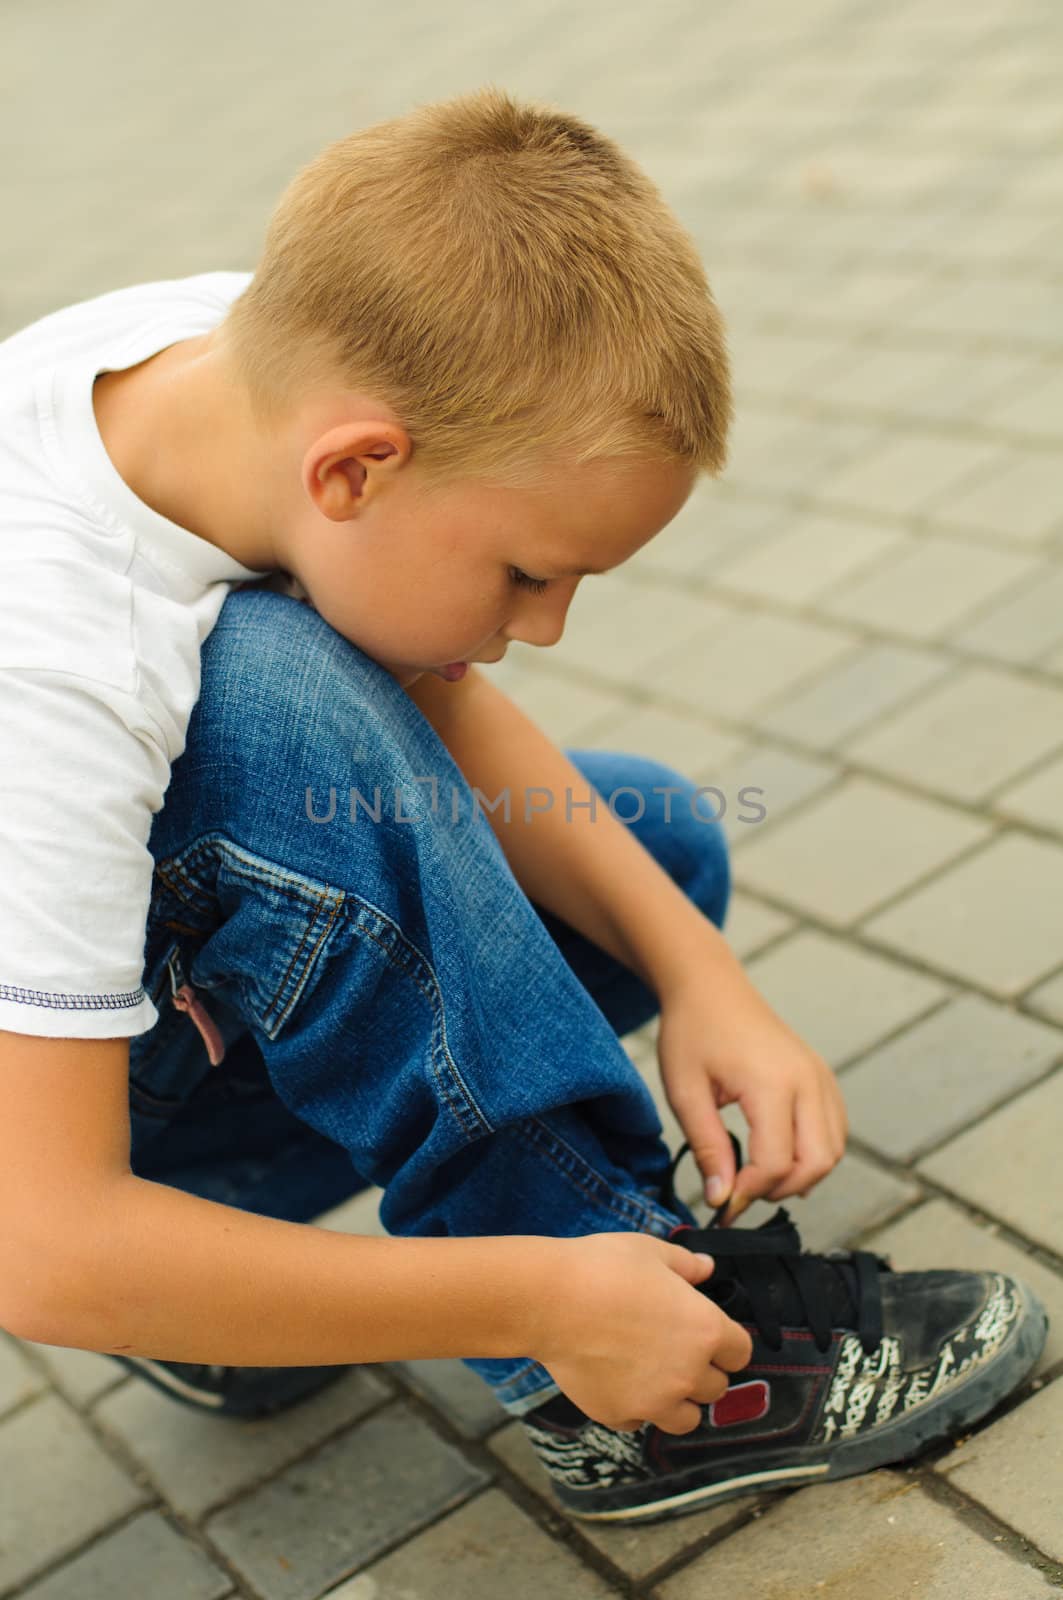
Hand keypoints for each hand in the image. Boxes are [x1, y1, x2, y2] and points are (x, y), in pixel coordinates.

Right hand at [532, 1233, 752, 1433]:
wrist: (551, 1300)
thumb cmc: (604, 1268)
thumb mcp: (652, 1252)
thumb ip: (687, 1264)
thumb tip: (708, 1268)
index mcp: (705, 1330)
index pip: (740, 1352)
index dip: (727, 1342)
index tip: (710, 1334)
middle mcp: (688, 1373)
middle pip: (716, 1387)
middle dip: (701, 1370)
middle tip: (675, 1349)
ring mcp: (654, 1401)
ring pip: (687, 1418)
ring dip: (678, 1400)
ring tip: (655, 1376)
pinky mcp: (619, 1415)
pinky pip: (639, 1422)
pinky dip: (635, 1409)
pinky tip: (618, 1381)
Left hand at [656, 969, 847, 1222]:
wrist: (710, 986)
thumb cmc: (692, 1032)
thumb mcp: (686, 1093)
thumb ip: (708, 1148)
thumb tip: (722, 1199)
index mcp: (772, 1083)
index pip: (775, 1163)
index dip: (748, 1193)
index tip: (722, 1205)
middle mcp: (807, 1081)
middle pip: (816, 1163)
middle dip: (780, 1189)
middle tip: (741, 1191)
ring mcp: (820, 1076)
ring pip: (833, 1151)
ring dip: (801, 1175)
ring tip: (757, 1173)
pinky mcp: (822, 1076)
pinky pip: (834, 1129)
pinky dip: (814, 1152)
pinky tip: (780, 1154)